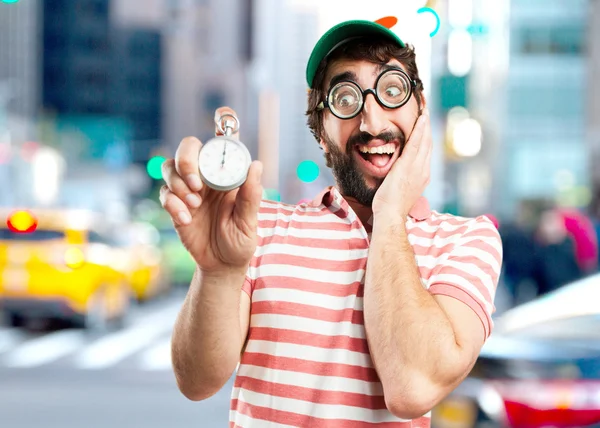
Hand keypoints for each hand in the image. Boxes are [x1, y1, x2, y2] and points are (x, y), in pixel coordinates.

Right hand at [159, 107, 262, 275]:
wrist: (221, 266)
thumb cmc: (240, 242)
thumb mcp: (249, 223)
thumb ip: (250, 196)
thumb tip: (256, 165)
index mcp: (229, 175)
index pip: (225, 143)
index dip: (224, 122)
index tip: (222, 113)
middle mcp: (208, 176)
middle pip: (189, 147)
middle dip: (187, 159)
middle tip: (197, 184)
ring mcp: (189, 189)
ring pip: (170, 166)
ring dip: (178, 182)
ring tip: (194, 205)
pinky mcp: (174, 205)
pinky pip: (164, 193)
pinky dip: (172, 203)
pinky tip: (185, 218)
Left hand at [372, 108, 431, 219]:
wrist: (391, 215)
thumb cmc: (390, 207)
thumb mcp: (399, 190)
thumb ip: (401, 179)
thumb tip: (397, 173)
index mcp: (422, 176)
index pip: (425, 152)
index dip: (426, 138)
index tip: (425, 126)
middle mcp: (423, 170)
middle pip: (428, 144)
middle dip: (428, 127)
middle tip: (427, 111)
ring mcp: (417, 168)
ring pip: (424, 141)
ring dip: (425, 124)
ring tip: (426, 110)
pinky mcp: (408, 166)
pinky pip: (416, 144)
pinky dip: (420, 130)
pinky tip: (422, 119)